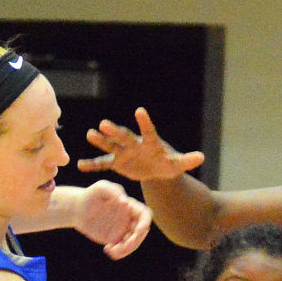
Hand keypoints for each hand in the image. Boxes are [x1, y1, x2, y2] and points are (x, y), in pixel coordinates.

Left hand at [74, 179, 153, 258]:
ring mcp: (124, 230)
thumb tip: (125, 202)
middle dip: (134, 241)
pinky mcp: (116, 239)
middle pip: (141, 233)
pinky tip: (107, 249)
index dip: (144, 224)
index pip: (145, 215)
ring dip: (126, 250)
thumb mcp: (101, 188)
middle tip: (121, 245)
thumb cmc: (91, 195)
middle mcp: (130, 219)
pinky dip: (118, 253)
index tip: (137, 231)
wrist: (79, 209)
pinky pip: (122, 250)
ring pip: (133, 244)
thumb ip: (113, 190)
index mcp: (130, 206)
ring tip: (110, 249)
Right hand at [80, 107, 205, 181]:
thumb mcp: (178, 164)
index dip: (145, 122)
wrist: (156, 169)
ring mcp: (124, 152)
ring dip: (101, 141)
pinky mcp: (117, 163)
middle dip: (115, 132)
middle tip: (104, 124)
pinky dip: (93, 164)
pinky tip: (80, 164)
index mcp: (150, 142)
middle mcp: (135, 144)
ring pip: (111, 146)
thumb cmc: (168, 164)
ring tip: (90, 134)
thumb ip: (187, 160)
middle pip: (125, 137)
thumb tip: (201, 157)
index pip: (148, 131)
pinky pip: (103, 163)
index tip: (140, 111)